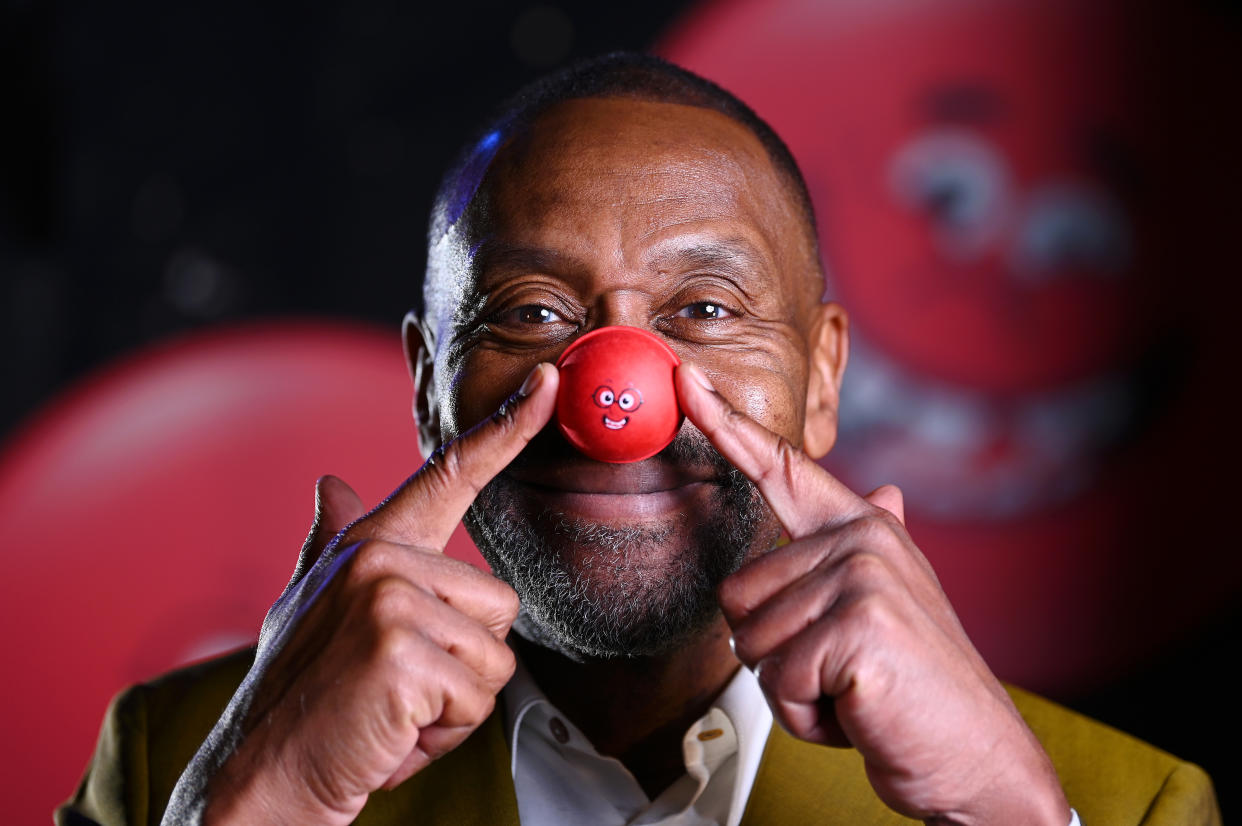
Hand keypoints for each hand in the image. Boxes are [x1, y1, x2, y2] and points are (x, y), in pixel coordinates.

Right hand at [185, 363, 558, 824]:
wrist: (259, 777)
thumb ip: (330, 542)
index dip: (506, 427)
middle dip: (463, 667)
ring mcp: (388, 601)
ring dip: (455, 706)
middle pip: (500, 606)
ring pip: (495, 659)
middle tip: (398, 689)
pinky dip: (443, 735)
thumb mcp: (307, 605)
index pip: (449, 473)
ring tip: (393, 710)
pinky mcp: (400, 653)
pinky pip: (476, 699)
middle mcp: (379, 558)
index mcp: (370, 543)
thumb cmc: (297, 695)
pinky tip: (391, 733)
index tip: (546, 384)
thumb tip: (332, 484)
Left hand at [676, 363, 1069, 825]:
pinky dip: (806, 716)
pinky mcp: (858, 626)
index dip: (727, 425)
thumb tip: (885, 492)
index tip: (688, 383)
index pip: (781, 469)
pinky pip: (778, 680)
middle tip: (840, 672)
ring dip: (790, 690)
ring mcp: (862, 578)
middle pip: (738, 594)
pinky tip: (857, 710)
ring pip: (752, 642)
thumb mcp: (894, 608)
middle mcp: (863, 540)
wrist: (978, 761)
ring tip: (853, 691)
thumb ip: (866, 552)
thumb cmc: (917, 691)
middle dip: (774, 655)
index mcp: (862, 530)